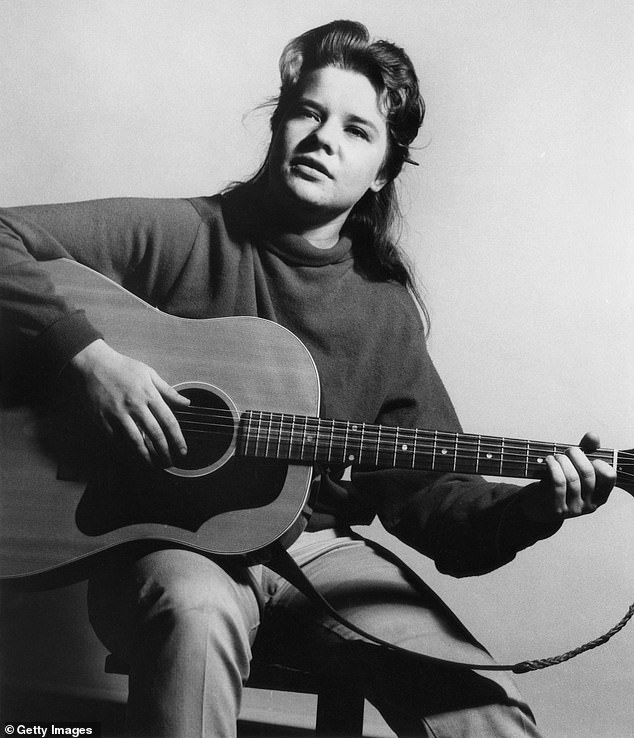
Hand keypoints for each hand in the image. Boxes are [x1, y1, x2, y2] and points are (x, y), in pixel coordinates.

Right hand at [68, 338, 189, 465]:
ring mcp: (118, 414)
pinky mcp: (103, 419)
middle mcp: (135, 406)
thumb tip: (187, 403)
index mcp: (149, 394)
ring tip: (154, 465)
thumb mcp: (149, 373)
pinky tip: (134, 457)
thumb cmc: (123, 367)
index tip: (183, 451)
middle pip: (154, 434)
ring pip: (135, 441)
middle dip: (165, 451)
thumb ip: (168, 391)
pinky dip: (126, 451)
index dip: (177, 438)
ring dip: (146, 456)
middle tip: (170, 463)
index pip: (168, 421)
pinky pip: (117, 440)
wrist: (93, 364)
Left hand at [519, 431, 615, 522]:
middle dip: (576, 455)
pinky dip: (553, 467)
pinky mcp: (559, 509)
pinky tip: (549, 461)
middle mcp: (591, 504)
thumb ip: (587, 451)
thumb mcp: (576, 467)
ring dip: (562, 461)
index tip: (588, 456)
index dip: (599, 462)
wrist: (541, 503)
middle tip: (568, 450)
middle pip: (587, 473)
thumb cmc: (562, 482)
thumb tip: (592, 436)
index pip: (609, 476)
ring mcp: (575, 509)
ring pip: (571, 478)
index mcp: (601, 494)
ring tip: (556, 456)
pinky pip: (558, 484)